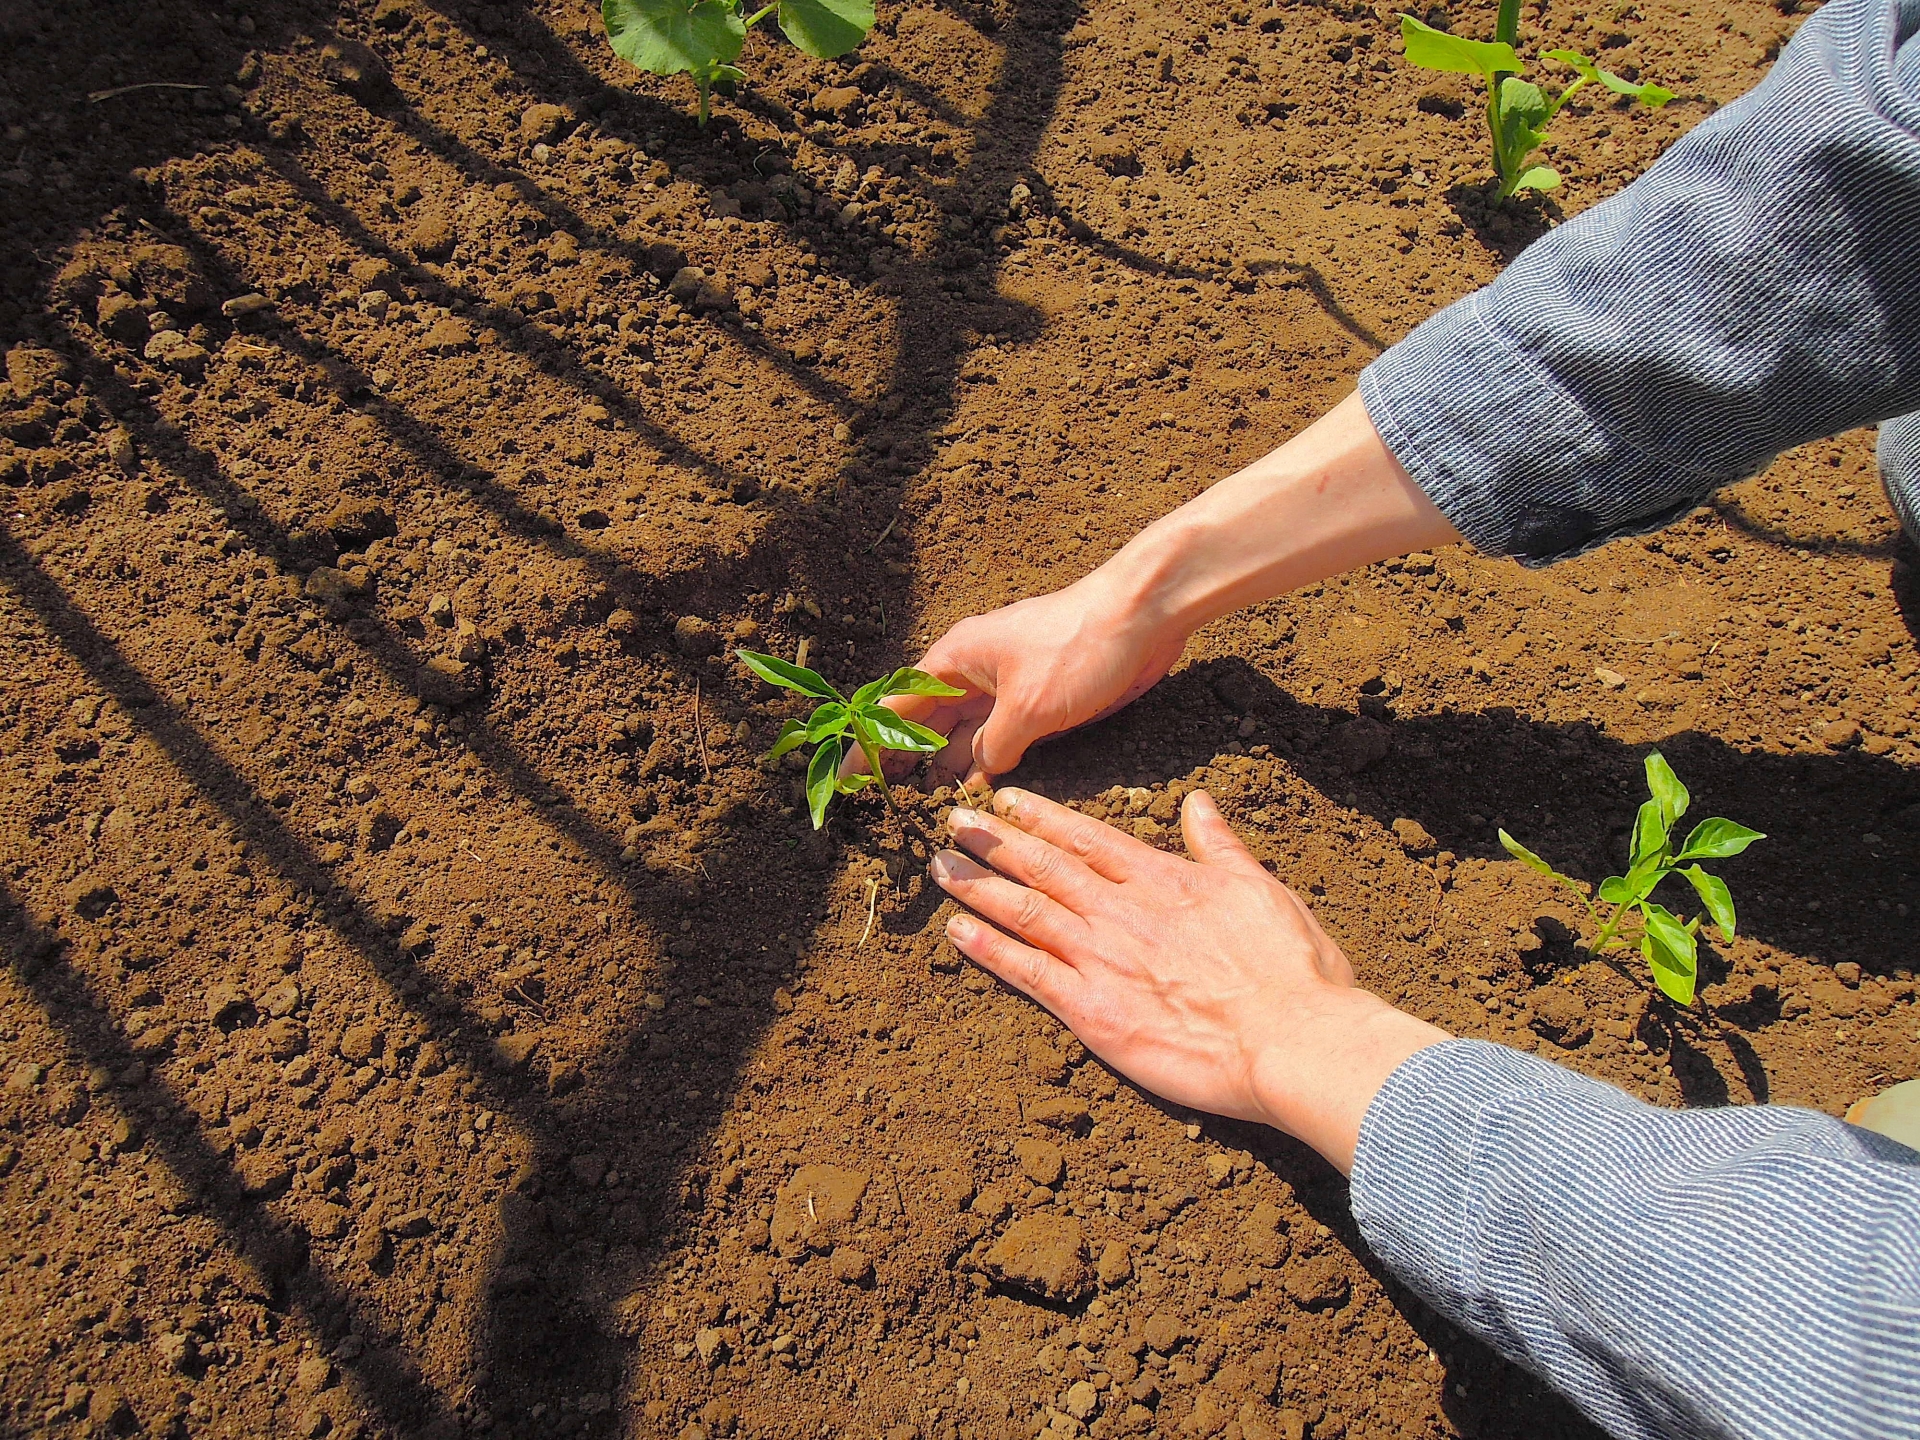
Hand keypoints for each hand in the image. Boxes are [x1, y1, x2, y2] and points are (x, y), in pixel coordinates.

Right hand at [886, 566, 1189, 784]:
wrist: (1143, 616)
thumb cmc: (1078, 646)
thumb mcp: (1028, 707)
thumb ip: (994, 747)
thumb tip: (976, 774)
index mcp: (956, 659)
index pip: (897, 706)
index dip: (872, 743)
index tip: (852, 779)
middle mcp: (974, 673)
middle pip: (926, 723)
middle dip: (904, 759)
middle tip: (882, 801)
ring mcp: (1007, 688)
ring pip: (964, 733)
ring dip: (946, 766)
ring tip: (921, 804)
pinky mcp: (1038, 701)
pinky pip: (1001, 737)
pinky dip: (986, 763)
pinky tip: (975, 790)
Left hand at [930, 786, 1446, 1172]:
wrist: (1294, 1040)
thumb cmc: (1292, 971)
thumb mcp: (1262, 889)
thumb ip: (1221, 845)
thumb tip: (1198, 803)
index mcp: (1164, 880)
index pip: (1090, 838)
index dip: (1044, 817)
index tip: (1008, 799)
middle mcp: (1122, 912)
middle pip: (1045, 866)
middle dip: (996, 840)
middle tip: (953, 818)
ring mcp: (1101, 960)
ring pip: (1025, 911)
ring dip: (978, 885)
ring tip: (940, 865)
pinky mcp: (1091, 1011)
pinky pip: (1026, 973)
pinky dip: (988, 949)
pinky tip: (955, 932)